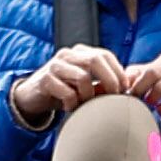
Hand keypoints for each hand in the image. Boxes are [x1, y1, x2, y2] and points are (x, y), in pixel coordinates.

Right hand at [10, 45, 125, 127]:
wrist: (33, 97)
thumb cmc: (64, 91)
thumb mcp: (85, 87)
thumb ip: (102, 85)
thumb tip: (127, 88)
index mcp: (80, 53)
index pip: (105, 55)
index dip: (118, 71)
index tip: (126, 89)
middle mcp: (68, 55)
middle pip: (96, 60)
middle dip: (110, 80)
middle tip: (114, 97)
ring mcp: (55, 65)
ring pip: (83, 77)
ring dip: (89, 95)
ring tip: (84, 104)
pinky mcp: (45, 79)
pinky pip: (67, 92)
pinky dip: (72, 103)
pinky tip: (69, 107)